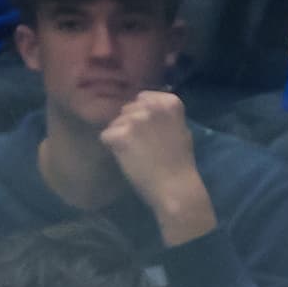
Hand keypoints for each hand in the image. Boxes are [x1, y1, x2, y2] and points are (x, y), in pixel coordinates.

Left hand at [100, 91, 215, 247]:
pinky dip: (114, 148)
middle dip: (131, 125)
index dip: (143, 115)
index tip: (153, 132)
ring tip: (138, 155)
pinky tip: (129, 159)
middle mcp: (151, 106)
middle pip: (127, 110)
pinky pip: (106, 136)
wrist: (176, 189)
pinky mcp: (120, 135)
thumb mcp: (180, 130)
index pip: (143, 98)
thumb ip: (164, 115)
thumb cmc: (180, 163)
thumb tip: (146, 106)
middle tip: (145, 146)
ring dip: (121, 137)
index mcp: (169, 102)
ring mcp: (134, 120)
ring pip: (115, 123)